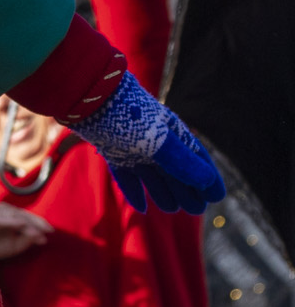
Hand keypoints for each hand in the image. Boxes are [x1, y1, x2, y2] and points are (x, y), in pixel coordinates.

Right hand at [0, 202, 52, 259]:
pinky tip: (21, 224)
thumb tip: (42, 236)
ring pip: (12, 215)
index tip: (50, 231)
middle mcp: (1, 210)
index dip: (39, 222)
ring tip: (36, 232)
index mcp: (9, 215)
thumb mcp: (16, 245)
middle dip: (35, 222)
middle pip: (22, 214)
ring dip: (26, 223)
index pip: (27, 216)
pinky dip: (10, 221)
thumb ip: (28, 240)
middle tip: (47, 230)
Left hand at [67, 72, 225, 213]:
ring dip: (162, 192)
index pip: (196, 158)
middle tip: (196, 209)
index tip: (217, 197)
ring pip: (152, 175)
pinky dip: (134, 191)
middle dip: (187, 190)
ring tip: (172, 208)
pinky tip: (141, 208)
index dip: (208, 178)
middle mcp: (153, 140)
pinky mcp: (112, 150)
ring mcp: (132, 146)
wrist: (89, 97)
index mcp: (171, 133)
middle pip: (174, 170)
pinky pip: (126, 175)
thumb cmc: (128, 114)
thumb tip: (206, 181)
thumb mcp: (157, 139)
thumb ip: (181, 160)